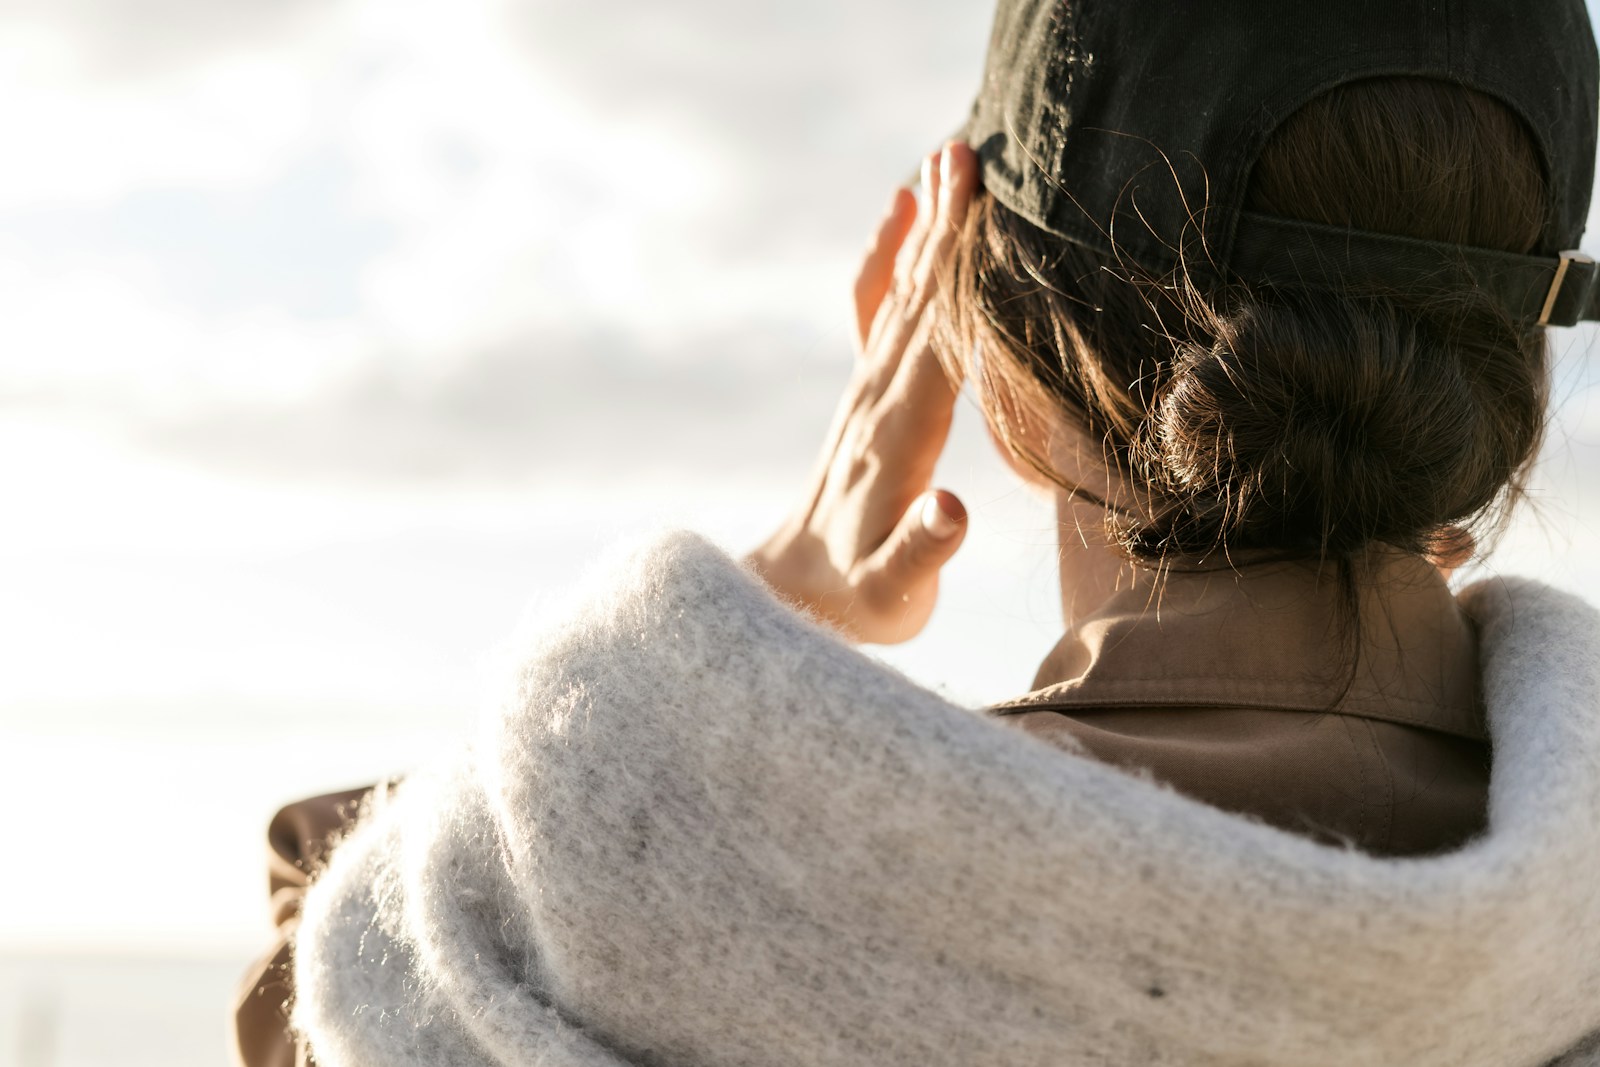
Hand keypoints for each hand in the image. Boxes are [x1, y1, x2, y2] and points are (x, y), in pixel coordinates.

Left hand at [748, 141, 976, 642]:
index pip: (934, 344)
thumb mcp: (893, 595)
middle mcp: (874, 404)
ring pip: (898, 299)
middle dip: (942, 229)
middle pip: (915, 303)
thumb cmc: (857, 604)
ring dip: (922, 230)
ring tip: (943, 160)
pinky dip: (887, 262)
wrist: (794, 603)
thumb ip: (921, 553)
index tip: (983, 213)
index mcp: (894, 441)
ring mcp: (865, 397)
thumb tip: (955, 509)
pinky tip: (898, 218)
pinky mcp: (863, 401)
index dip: (959, 279)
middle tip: (966, 150)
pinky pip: (874, 316)